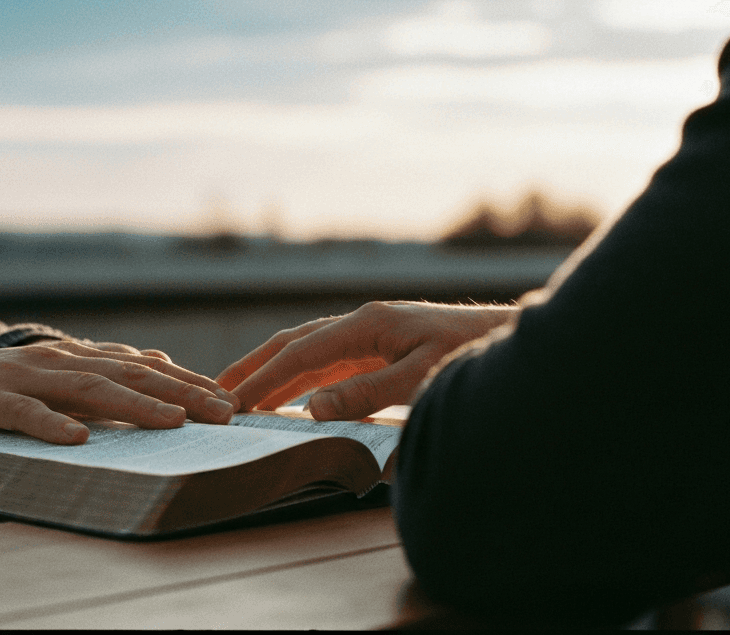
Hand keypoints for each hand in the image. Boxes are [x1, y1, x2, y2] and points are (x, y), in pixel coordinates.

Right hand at [0, 340, 240, 444]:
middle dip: (181, 392)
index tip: (231, 400)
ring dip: (135, 404)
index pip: (142, 367)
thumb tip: (160, 374)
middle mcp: (57, 361)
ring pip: (89, 389)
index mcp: (74, 357)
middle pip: (128, 374)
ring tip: (175, 421)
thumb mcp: (51, 379)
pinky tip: (80, 439)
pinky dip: (53, 425)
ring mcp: (23, 378)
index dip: (188, 381)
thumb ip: (100, 376)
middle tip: (224, 412)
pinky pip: (25, 415)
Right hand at [217, 301, 517, 420]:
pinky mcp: (383, 350)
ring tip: (244, 396)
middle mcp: (364, 323)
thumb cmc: (471, 353)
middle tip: (219, 392)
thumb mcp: (420, 378)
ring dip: (276, 374)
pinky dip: (304, 381)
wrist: (510, 338)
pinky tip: (293, 401)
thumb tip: (314, 407)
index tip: (236, 401)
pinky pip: (332, 365)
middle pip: (296, 344)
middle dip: (256, 368)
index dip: (266, 379)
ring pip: (311, 353)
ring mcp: (372, 335)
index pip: (302, 352)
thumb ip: (367, 394)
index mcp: (369, 323)